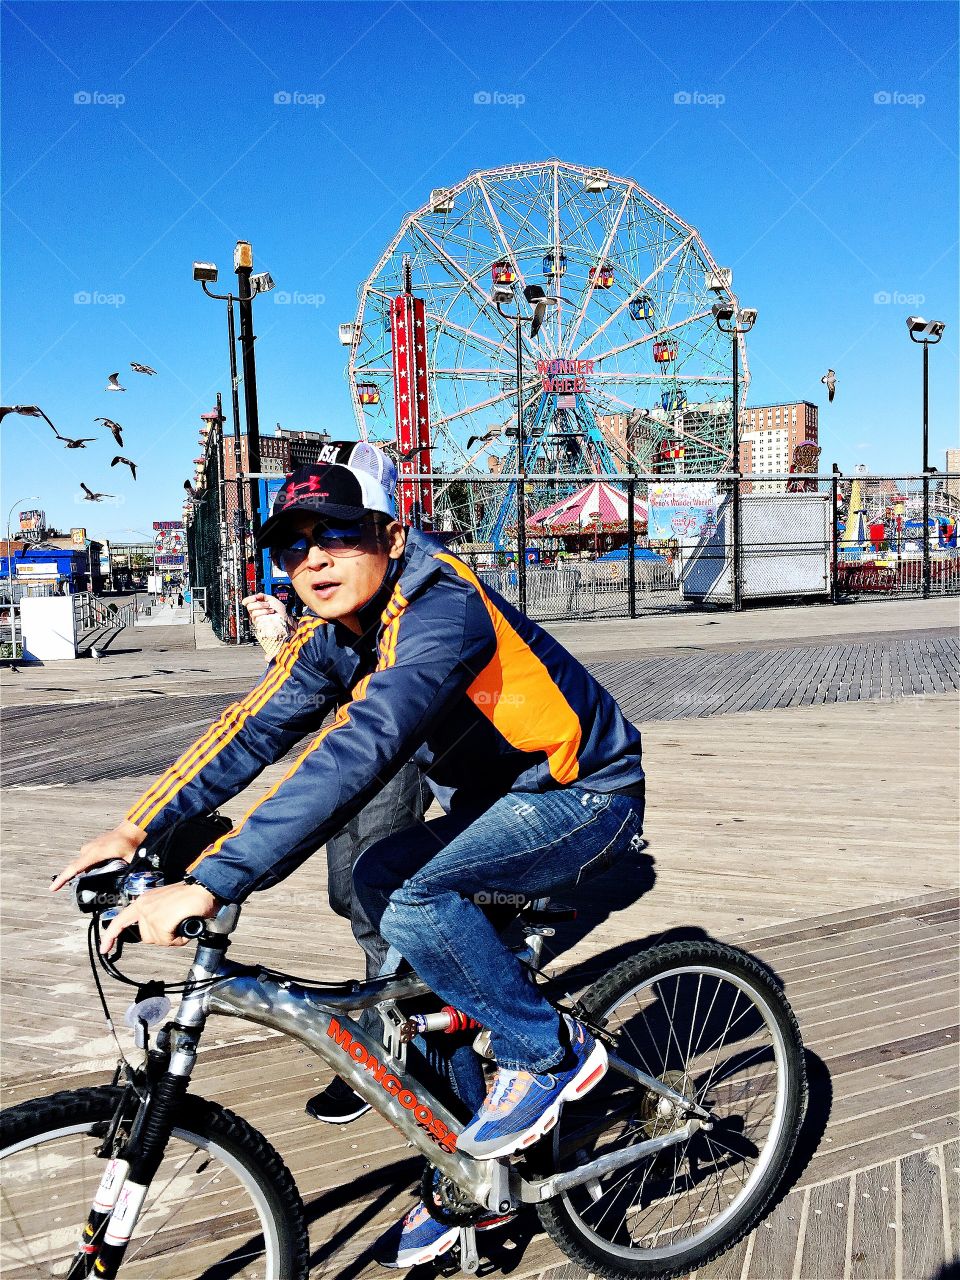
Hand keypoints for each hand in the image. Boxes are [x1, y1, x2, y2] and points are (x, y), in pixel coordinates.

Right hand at [50, 821, 146, 892]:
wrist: (131, 829)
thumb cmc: (130, 842)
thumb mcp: (130, 859)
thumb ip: (127, 871)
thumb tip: (127, 885)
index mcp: (95, 853)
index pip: (75, 867)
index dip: (63, 878)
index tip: (52, 888)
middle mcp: (89, 850)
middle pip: (75, 868)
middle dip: (72, 880)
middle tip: (79, 893)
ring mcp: (89, 848)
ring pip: (82, 865)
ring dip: (83, 875)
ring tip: (91, 884)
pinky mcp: (92, 848)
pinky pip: (85, 861)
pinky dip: (88, 869)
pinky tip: (97, 874)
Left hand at [99, 882, 218, 953]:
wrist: (205, 888)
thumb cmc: (192, 896)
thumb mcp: (168, 906)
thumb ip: (157, 918)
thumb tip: (159, 934)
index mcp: (144, 901)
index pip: (121, 920)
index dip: (111, 936)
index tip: (104, 948)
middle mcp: (144, 905)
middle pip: (146, 936)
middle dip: (162, 936)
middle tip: (177, 923)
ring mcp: (151, 913)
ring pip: (157, 939)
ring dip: (172, 937)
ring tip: (182, 922)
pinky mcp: (160, 921)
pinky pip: (168, 940)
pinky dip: (179, 937)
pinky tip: (185, 924)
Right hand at [242, 593, 286, 623]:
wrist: (283, 617)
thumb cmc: (278, 610)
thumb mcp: (271, 599)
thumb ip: (264, 596)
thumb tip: (258, 595)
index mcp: (257, 604)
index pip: (246, 602)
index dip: (249, 599)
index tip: (255, 598)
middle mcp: (255, 610)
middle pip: (249, 606)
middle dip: (259, 604)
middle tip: (267, 604)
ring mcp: (256, 617)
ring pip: (253, 612)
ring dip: (263, 609)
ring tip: (271, 609)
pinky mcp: (258, 622)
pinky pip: (257, 616)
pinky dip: (264, 613)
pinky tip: (270, 613)